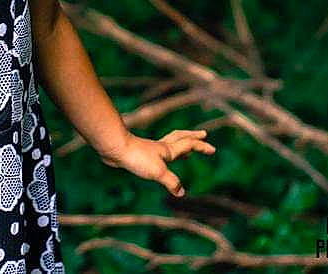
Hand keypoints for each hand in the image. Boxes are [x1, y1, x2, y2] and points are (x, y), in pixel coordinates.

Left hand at [98, 129, 215, 196]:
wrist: (114, 148)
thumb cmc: (136, 157)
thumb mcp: (158, 172)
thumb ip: (172, 182)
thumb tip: (182, 193)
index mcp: (168, 150)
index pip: (189, 145)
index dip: (201, 147)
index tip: (213, 150)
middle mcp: (160, 147)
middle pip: (180, 137)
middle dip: (193, 137)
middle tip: (203, 134)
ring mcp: (150, 150)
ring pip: (169, 143)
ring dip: (180, 144)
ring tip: (186, 151)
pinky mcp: (139, 154)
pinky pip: (158, 152)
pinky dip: (165, 154)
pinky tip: (160, 161)